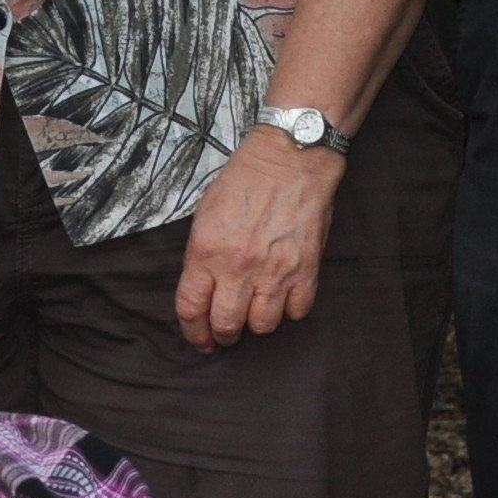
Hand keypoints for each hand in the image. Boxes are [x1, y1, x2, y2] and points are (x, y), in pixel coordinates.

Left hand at [175, 129, 340, 350]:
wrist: (291, 158)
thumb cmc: (247, 179)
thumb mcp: (206, 212)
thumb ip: (201, 255)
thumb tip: (202, 287)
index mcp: (207, 252)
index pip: (191, 309)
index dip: (194, 333)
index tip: (200, 340)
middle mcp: (238, 267)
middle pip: (227, 326)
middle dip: (224, 335)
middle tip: (227, 332)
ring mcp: (274, 271)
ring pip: (262, 326)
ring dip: (257, 323)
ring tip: (257, 310)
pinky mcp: (306, 270)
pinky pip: (296, 312)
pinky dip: (289, 310)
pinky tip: (284, 295)